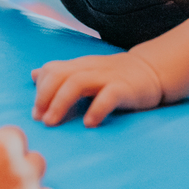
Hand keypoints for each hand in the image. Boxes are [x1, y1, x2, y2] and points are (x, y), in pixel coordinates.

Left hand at [31, 51, 164, 127]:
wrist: (153, 71)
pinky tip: (89, 123)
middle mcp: (90, 68)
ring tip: (52, 122)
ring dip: (60, 103)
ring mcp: (107, 77)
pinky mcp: (124, 88)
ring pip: (77, 83)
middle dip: (44, 97)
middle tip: (40, 119)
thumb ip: (62, 73)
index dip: (40, 90)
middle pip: (60, 75)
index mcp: (80, 66)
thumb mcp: (86, 71)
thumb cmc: (115, 76)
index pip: (52, 70)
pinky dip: (96, 109)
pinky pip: (108, 96)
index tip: (35, 113)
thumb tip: (34, 74)